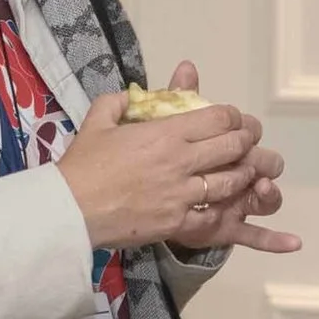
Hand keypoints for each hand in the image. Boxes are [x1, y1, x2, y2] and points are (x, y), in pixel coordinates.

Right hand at [61, 61, 264, 249]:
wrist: (70, 209)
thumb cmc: (83, 164)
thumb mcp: (97, 120)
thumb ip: (117, 102)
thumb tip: (129, 96)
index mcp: (166, 133)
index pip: (218, 118)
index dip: (233, 116)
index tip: (233, 119)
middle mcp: (181, 161)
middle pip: (232, 147)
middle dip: (245, 142)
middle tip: (247, 142)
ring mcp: (182, 194)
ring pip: (230, 182)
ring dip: (241, 175)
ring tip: (244, 172)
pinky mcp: (177, 222)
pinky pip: (212, 216)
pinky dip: (221, 210)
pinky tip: (223, 206)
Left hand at [152, 64, 300, 255]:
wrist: (138, 197)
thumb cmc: (159, 159)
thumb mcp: (165, 128)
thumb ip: (179, 99)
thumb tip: (186, 67)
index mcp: (224, 149)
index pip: (246, 136)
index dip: (250, 133)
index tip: (248, 129)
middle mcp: (236, 174)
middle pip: (261, 165)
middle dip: (264, 162)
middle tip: (257, 161)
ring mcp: (235, 202)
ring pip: (265, 199)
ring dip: (270, 193)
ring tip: (263, 188)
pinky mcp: (225, 228)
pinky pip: (253, 236)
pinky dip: (275, 240)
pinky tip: (293, 242)